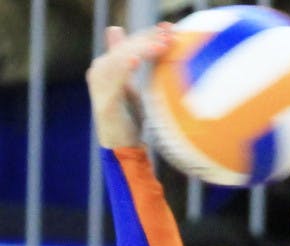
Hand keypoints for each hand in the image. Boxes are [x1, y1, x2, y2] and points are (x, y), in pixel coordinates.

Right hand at [85, 23, 172, 148]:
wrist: (122, 150)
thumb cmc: (129, 120)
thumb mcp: (132, 87)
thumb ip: (128, 62)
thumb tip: (120, 32)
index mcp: (105, 66)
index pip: (127, 43)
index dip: (147, 35)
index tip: (170, 29)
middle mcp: (98, 72)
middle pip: (124, 48)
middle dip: (148, 39)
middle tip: (170, 35)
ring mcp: (99, 86)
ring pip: (120, 59)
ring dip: (142, 50)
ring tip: (161, 46)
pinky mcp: (104, 103)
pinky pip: (115, 80)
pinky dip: (124, 68)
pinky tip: (135, 60)